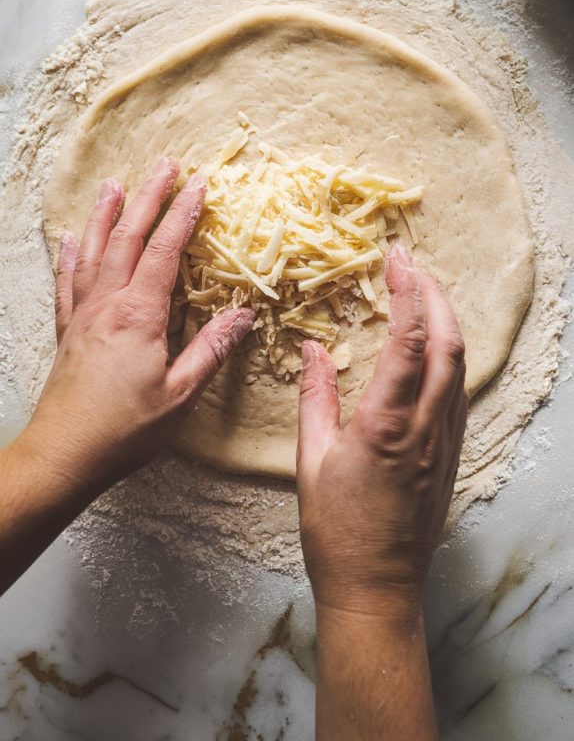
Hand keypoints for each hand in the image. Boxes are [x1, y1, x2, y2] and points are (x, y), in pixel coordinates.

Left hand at [20, 157, 254, 496]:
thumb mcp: (179, 395)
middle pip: (128, 238)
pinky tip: (70, 239)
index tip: (199, 183)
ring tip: (114, 183)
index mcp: (138, 316)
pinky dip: (70, 256)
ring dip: (107, 214)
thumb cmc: (124, 430)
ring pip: (94, 251)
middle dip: (148, 197)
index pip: (165, 251)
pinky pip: (67, 283)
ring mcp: (82, 315)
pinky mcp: (67, 331)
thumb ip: (210, 351)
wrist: (63, 454)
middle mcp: (106, 305)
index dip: (182, 214)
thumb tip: (243, 314)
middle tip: (164, 163)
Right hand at [297, 243, 466, 620]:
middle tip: (411, 264)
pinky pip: (458, 393)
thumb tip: (311, 348)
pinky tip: (431, 348)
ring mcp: (445, 442)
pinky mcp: (451, 455)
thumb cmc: (336, 531)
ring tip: (422, 293)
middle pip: (449, 345)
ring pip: (459, 367)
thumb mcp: (310, 460)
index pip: (409, 342)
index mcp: (386, 426)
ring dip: (446, 322)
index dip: (408, 293)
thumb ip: (315, 397)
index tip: (397, 259)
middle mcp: (425, 429)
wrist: (377, 589)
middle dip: (435, 295)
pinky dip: (448, 357)